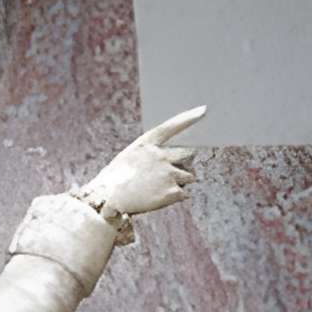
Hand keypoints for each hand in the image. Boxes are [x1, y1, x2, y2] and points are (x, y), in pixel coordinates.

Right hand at [80, 106, 207, 219]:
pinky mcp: (173, 192)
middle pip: (188, 154)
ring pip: (189, 176)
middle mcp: (161, 156)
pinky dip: (174, 197)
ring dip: (180, 182)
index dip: (188, 118)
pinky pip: (184, 193)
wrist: (107, 201)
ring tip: (159, 189)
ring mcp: (168, 173)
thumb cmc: (114, 181)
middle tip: (174, 170)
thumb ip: (150, 155)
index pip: (171, 126)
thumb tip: (170, 161)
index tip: (204, 109)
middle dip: (186, 160)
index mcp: (147, 144)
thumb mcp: (128, 158)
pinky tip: (158, 199)